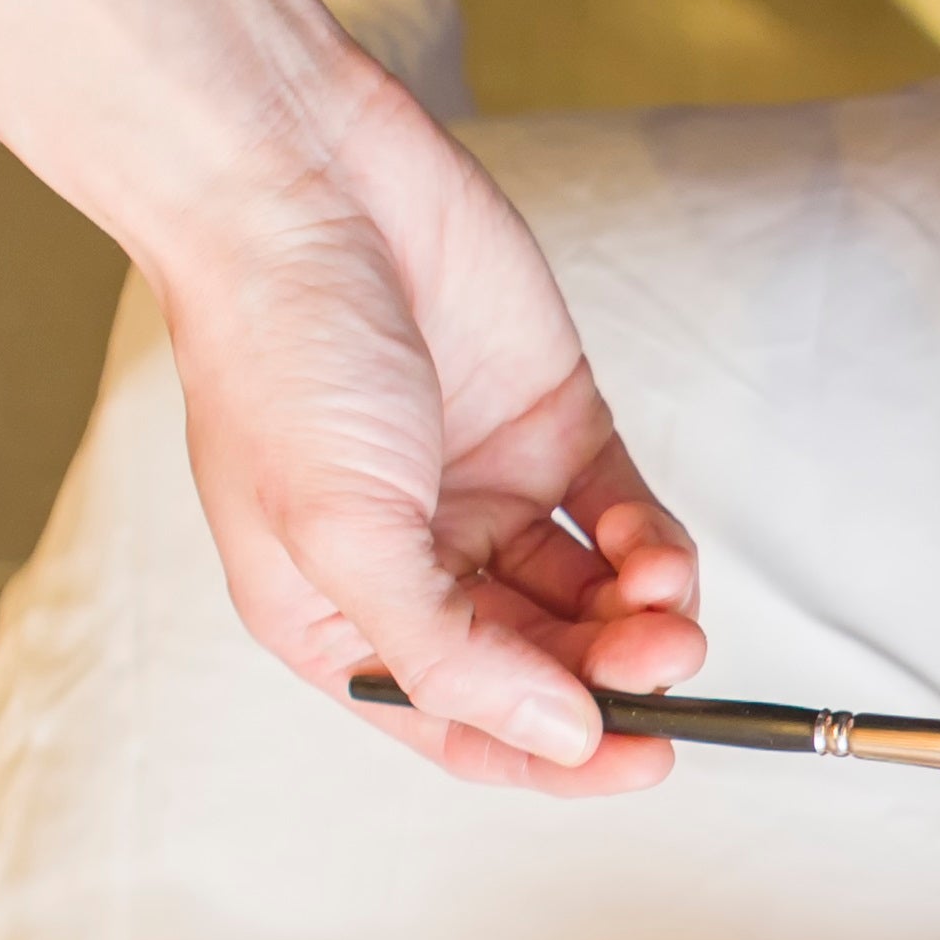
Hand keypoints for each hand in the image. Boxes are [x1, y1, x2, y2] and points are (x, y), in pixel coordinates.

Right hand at [164, 66, 706, 792]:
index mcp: (338, 614)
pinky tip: (655, 553)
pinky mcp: (551, 428)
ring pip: (598, 602)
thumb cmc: (275, 348)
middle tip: (661, 665)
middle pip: (547, 669)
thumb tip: (561, 739)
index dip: (554, 758)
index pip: (464, 725)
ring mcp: (489, 497)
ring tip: (664, 606)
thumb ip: (453, 653)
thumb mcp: (343, 532)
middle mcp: (419, 566)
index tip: (640, 761)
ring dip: (645, 621)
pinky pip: (624, 521)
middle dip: (612, 679)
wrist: (292, 178)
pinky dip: (654, 549)